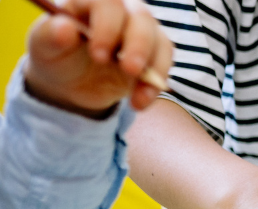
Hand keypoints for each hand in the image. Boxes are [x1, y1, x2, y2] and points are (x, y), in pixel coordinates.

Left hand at [23, 0, 172, 115]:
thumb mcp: (44, 47)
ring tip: (137, 97)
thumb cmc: (56, 56)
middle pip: (141, 17)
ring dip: (154, 68)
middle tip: (129, 70)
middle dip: (138, 45)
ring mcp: (139, 31)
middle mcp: (120, 11)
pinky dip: (156, 84)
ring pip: (159, 40)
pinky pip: (164, 63)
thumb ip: (51, 35)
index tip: (98, 55)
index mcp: (90, 2)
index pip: (108, 3)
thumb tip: (65, 27)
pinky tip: (140, 101)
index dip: (107, 25)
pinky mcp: (153, 53)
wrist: (70, 82)